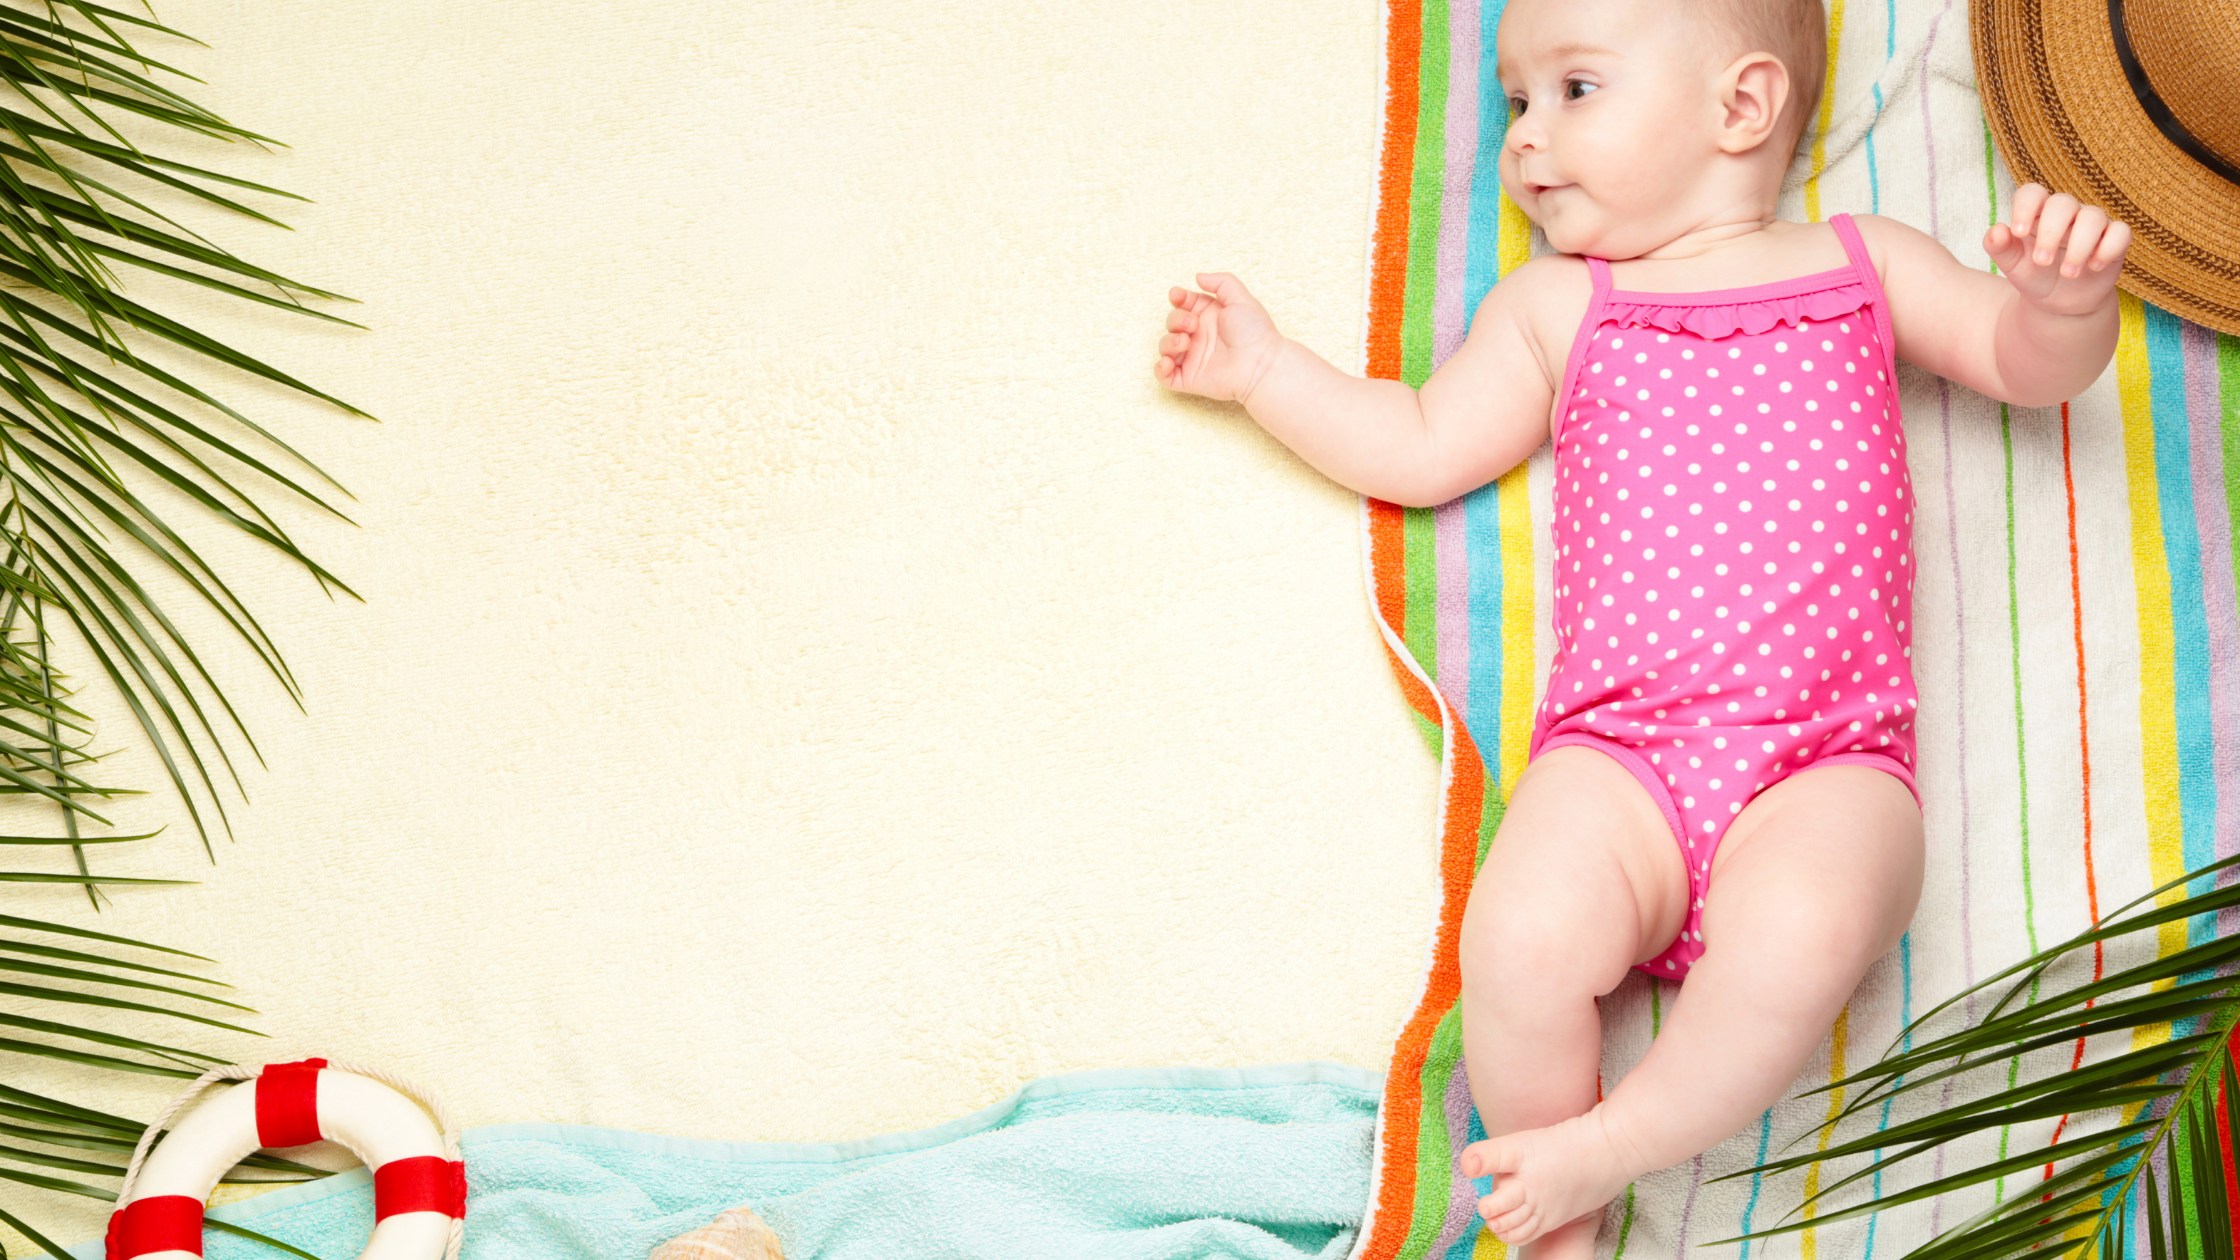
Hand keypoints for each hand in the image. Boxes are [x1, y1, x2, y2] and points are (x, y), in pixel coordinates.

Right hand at [1153, 272, 1283, 402]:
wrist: (1261, 364)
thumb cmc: (1255, 332)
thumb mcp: (1240, 298)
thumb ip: (1221, 282)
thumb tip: (1198, 277)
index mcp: (1208, 317)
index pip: (1184, 304)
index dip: (1178, 298)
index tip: (1177, 295)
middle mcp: (1199, 336)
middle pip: (1172, 323)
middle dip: (1176, 319)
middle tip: (1192, 324)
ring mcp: (1193, 358)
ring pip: (1165, 347)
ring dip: (1168, 342)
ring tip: (1185, 342)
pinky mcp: (1189, 379)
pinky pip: (1165, 376)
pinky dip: (1160, 369)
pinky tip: (1168, 362)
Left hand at [1982, 183, 2132, 316]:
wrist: (2059, 301)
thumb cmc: (2034, 275)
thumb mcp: (2012, 265)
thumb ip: (1999, 247)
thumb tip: (1997, 230)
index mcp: (2037, 213)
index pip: (2032, 193)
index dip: (2025, 207)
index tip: (2018, 233)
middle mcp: (2067, 213)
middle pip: (2063, 203)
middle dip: (2051, 232)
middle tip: (2042, 262)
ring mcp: (2092, 224)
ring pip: (2093, 217)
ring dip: (2079, 247)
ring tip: (2067, 273)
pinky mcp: (2114, 240)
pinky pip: (2121, 232)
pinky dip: (2108, 248)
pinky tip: (2094, 267)